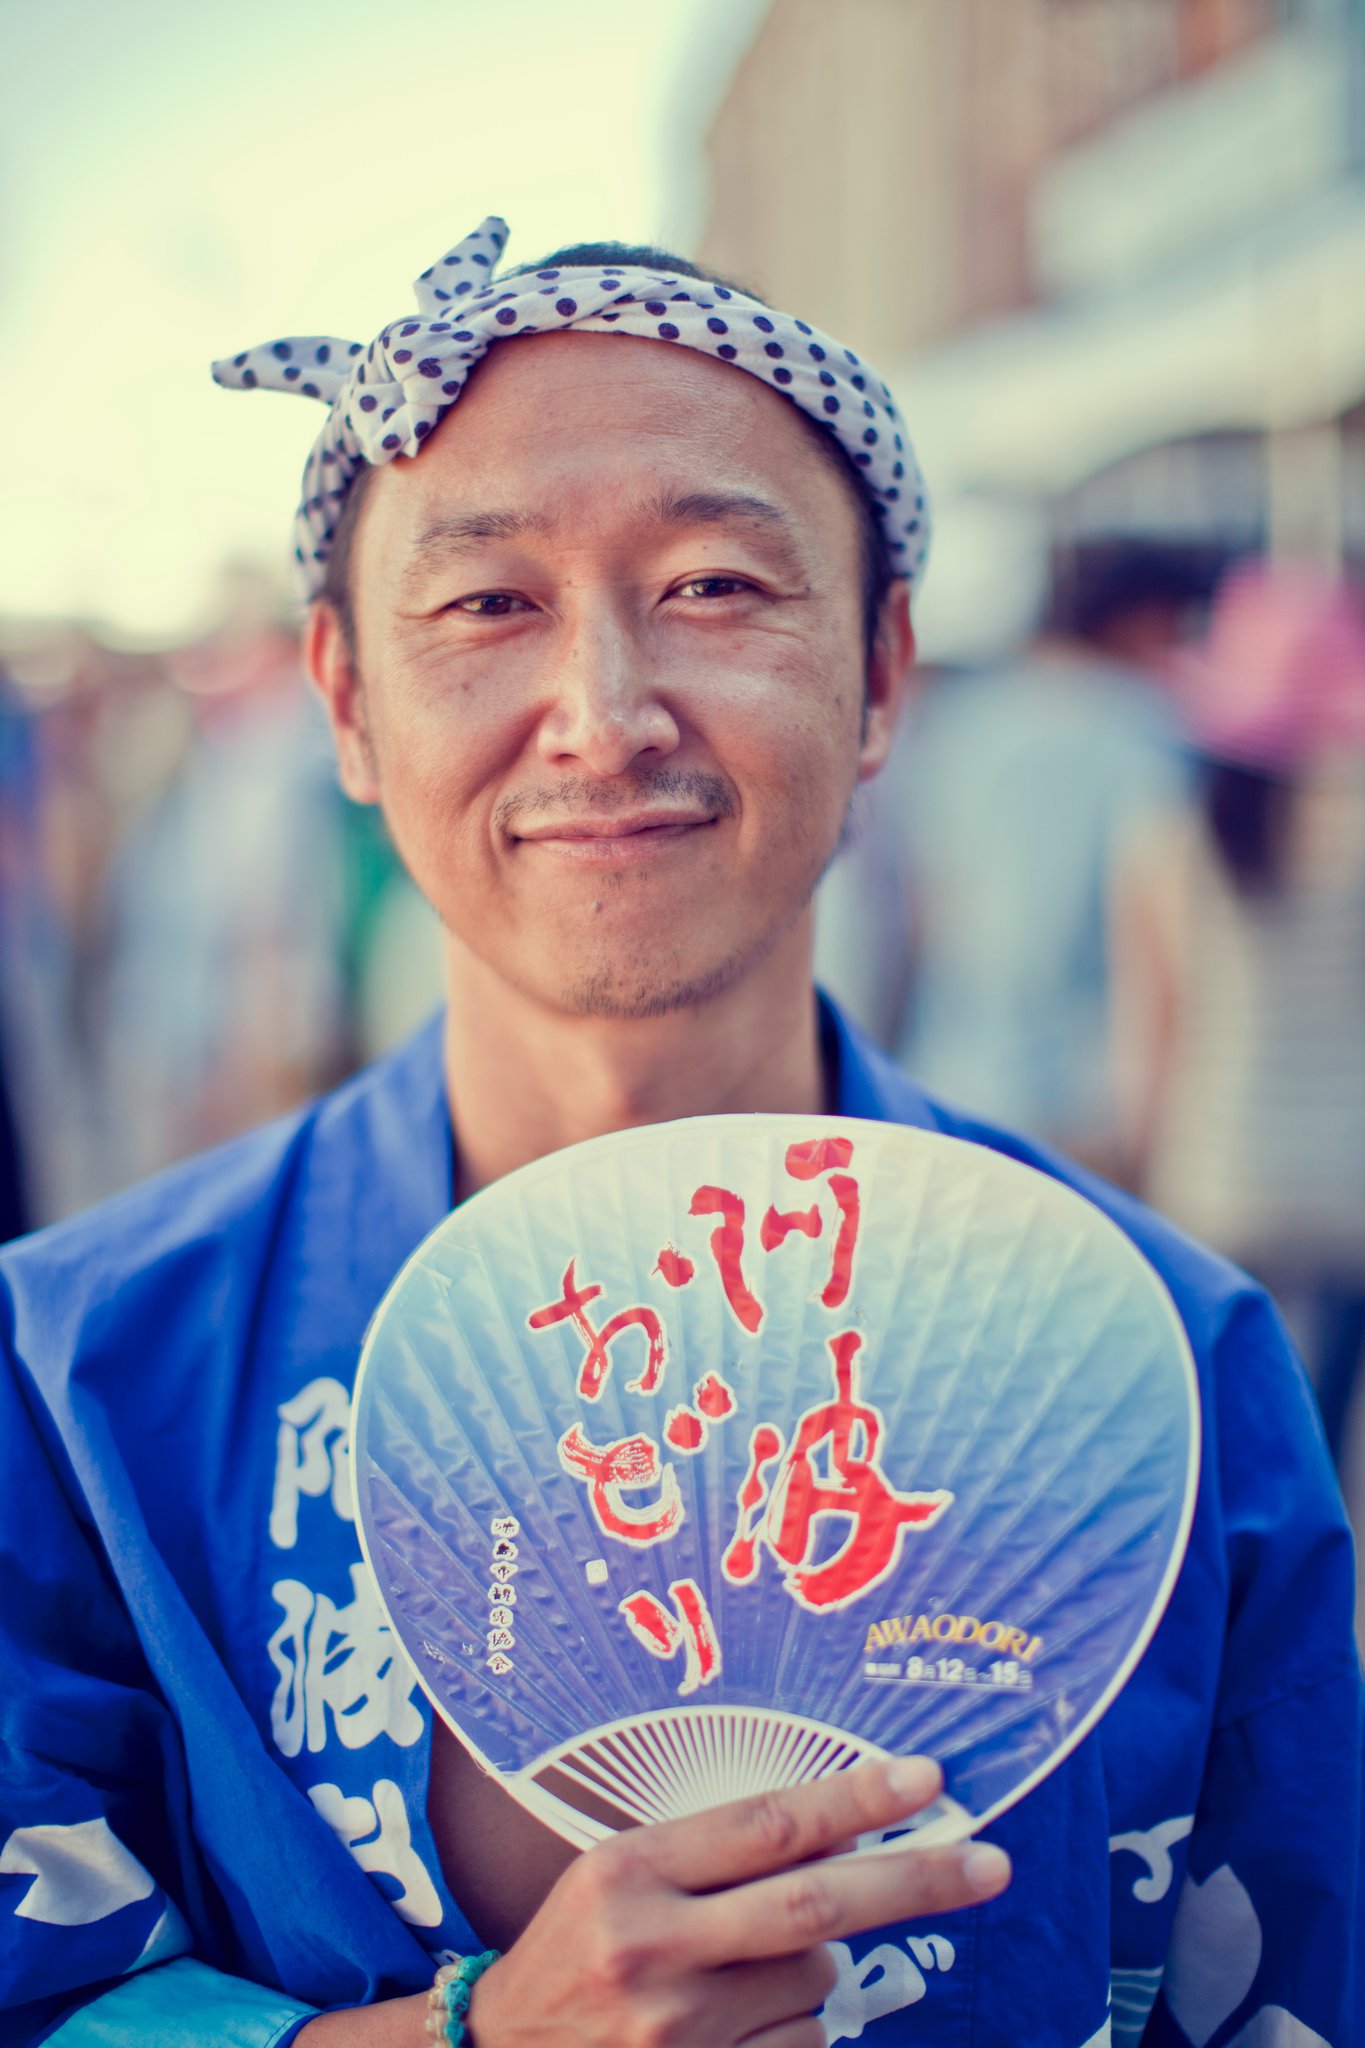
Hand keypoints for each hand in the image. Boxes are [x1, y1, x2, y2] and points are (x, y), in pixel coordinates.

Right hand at [468, 1756, 1009, 2047]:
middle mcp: (654, 1949)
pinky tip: (734, 2025)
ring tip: (740, 1972)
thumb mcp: (618, 1877)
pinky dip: (795, 2030)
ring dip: (814, 1968)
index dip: (854, 1800)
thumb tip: (843, 1831)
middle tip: (991, 1861)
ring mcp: (678, 2034)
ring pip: (814, 1983)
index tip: (925, 1778)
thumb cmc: (574, 1952)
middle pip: (816, 1907)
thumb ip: (712, 1855)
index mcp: (629, 1872)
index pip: (766, 1825)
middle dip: (916, 1880)